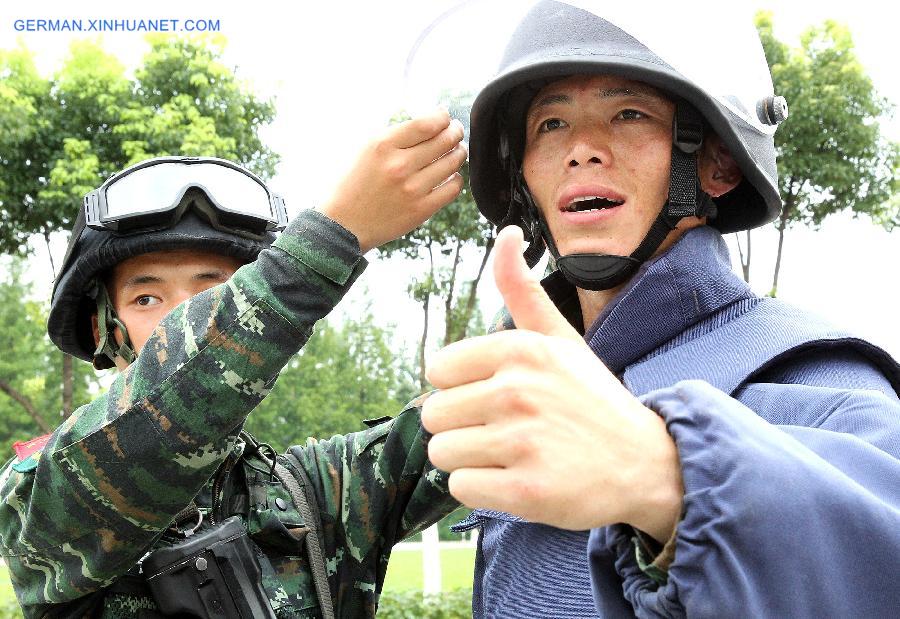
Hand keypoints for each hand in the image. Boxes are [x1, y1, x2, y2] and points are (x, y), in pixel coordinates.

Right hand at [316, 109, 466, 252]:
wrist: (344, 224)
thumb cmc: (356, 183)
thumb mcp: (367, 150)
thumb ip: (398, 136)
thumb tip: (432, 123)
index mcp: (383, 146)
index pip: (427, 124)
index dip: (443, 117)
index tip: (446, 117)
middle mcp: (399, 166)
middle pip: (444, 140)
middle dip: (456, 132)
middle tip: (456, 131)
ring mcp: (412, 189)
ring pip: (452, 163)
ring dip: (459, 154)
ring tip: (456, 151)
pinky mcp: (421, 210)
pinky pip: (453, 188)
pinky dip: (456, 179)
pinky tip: (450, 176)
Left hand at [421, 226, 682, 539]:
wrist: (646, 462)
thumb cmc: (592, 400)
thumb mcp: (561, 338)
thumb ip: (521, 289)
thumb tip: (506, 232)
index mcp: (519, 350)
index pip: (437, 369)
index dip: (461, 387)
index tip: (496, 397)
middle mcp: (517, 391)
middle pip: (433, 414)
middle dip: (463, 426)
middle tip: (507, 430)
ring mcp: (521, 442)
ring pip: (442, 453)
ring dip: (470, 460)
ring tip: (512, 455)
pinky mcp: (526, 492)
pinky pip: (460, 489)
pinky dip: (482, 490)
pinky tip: (517, 479)